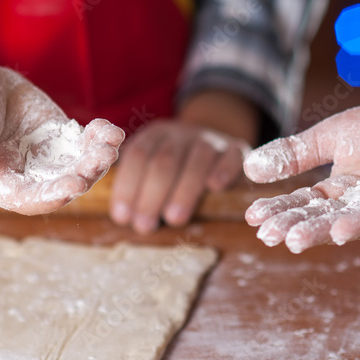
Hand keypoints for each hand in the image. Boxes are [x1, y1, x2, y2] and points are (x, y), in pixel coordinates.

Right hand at [0, 63, 123, 214]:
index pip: (26, 199)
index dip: (51, 196)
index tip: (73, 186)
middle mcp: (25, 174)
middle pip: (60, 186)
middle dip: (84, 175)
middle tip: (101, 158)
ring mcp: (46, 158)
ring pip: (79, 168)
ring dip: (98, 160)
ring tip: (110, 141)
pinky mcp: (60, 139)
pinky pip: (85, 146)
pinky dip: (100, 140)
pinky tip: (109, 129)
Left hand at [109, 120, 250, 232]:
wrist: (217, 144)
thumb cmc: (177, 168)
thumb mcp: (153, 166)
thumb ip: (138, 185)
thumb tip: (122, 218)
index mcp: (155, 135)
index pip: (137, 156)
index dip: (128, 186)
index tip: (122, 217)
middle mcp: (182, 133)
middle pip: (164, 161)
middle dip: (151, 195)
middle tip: (145, 226)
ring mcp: (211, 139)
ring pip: (197, 159)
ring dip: (184, 190)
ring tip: (174, 219)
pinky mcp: (237, 149)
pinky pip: (232, 155)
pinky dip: (224, 169)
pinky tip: (215, 187)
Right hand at [243, 101, 359, 251]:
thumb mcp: (332, 135)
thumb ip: (297, 153)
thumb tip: (248, 167)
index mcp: (340, 192)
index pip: (305, 204)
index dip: (280, 210)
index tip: (253, 217)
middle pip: (324, 218)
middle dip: (296, 227)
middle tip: (269, 236)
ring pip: (352, 223)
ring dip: (324, 233)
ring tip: (296, 239)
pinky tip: (342, 230)